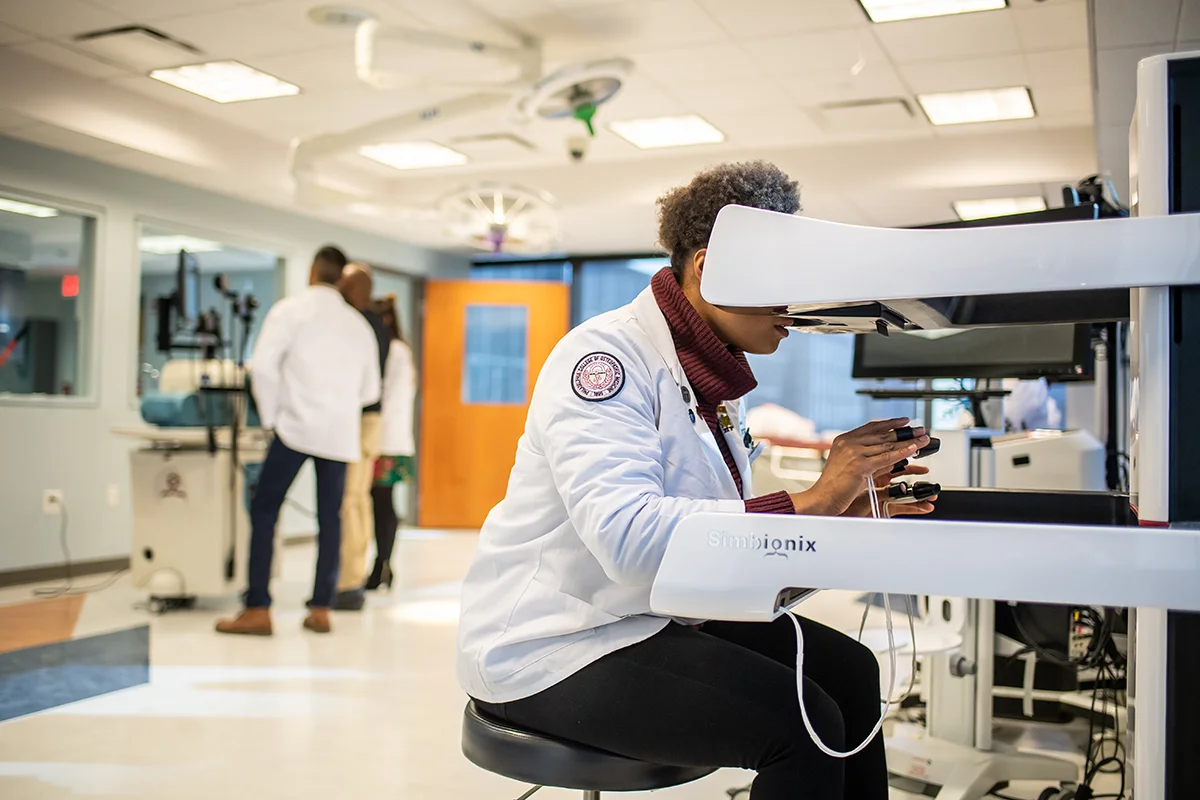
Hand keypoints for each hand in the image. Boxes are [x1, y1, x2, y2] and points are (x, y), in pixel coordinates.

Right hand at [789, 418, 928, 515]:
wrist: (823, 498)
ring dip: (908, 440)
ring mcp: (854, 453)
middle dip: (904, 431)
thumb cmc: (833, 485)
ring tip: (922, 438)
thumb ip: (865, 455)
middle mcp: (848, 443)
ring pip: (887, 444)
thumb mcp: (848, 464)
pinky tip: (913, 449)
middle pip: (882, 434)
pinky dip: (902, 452)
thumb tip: (887, 452)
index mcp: (843, 439)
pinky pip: (887, 457)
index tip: (904, 421)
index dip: (890, 423)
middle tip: (919, 429)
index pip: (871, 427)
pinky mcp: (860, 465)